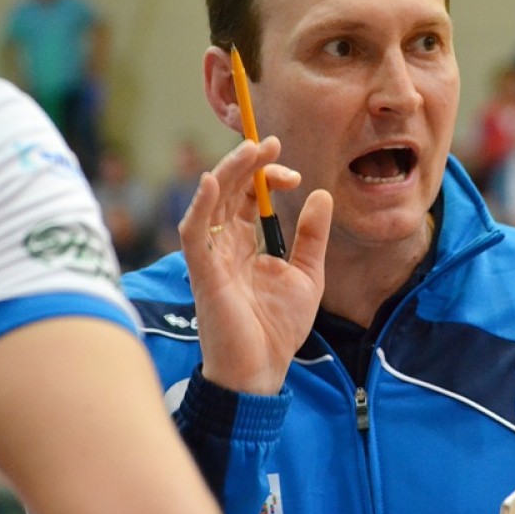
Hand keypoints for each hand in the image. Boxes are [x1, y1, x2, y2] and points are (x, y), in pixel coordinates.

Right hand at [179, 136, 332, 395]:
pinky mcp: (202, 273)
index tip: (292, 174)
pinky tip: (210, 182)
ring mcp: (211, 257)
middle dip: (246, 164)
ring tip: (250, 150)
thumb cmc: (278, 328)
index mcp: (245, 244)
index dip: (265, 177)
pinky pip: (193, 233)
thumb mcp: (307, 274)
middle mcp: (224, 244)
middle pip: (228, 191)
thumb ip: (312, 236)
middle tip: (269, 143)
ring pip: (210, 202)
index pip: (248, 196)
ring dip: (227, 173)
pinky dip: (199, 206)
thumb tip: (321, 194)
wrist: (262, 370)